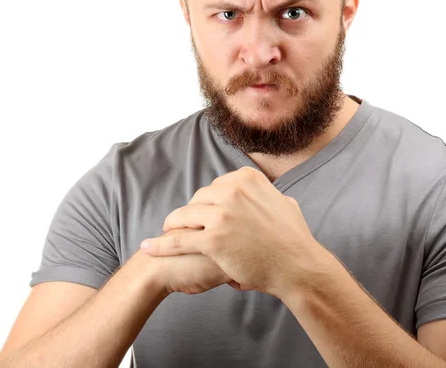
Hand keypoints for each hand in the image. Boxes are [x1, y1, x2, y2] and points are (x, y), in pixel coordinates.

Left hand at [140, 167, 323, 298]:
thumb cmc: (294, 239)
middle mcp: (232, 191)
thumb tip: (265, 193)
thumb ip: (268, 195)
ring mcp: (221, 214)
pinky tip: (149, 248)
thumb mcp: (284, 203)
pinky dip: (161, 245)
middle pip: (198, 199)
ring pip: (184, 216)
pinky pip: (178, 240)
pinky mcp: (212, 239)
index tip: (204, 213)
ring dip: (172, 225)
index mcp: (246, 179)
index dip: (208, 202)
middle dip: (192, 213)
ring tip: (165, 233)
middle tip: (186, 225)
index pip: (216, 186)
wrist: (297, 265)